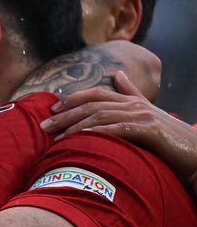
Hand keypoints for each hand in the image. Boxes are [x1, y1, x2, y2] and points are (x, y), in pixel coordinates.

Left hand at [41, 71, 196, 185]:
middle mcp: (135, 105)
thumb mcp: (146, 113)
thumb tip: (118, 75)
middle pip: (93, 105)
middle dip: (66, 114)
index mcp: (131, 100)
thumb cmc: (168, 138)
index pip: (96, 93)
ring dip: (75, 127)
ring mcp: (142, 116)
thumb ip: (131, 94)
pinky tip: (80, 141)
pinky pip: (117, 129)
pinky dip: (97, 134)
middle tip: (43, 125)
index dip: (72, 99)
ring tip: (55, 138)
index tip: (52, 109)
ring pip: (101, 116)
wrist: (194, 151)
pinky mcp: (149, 130)